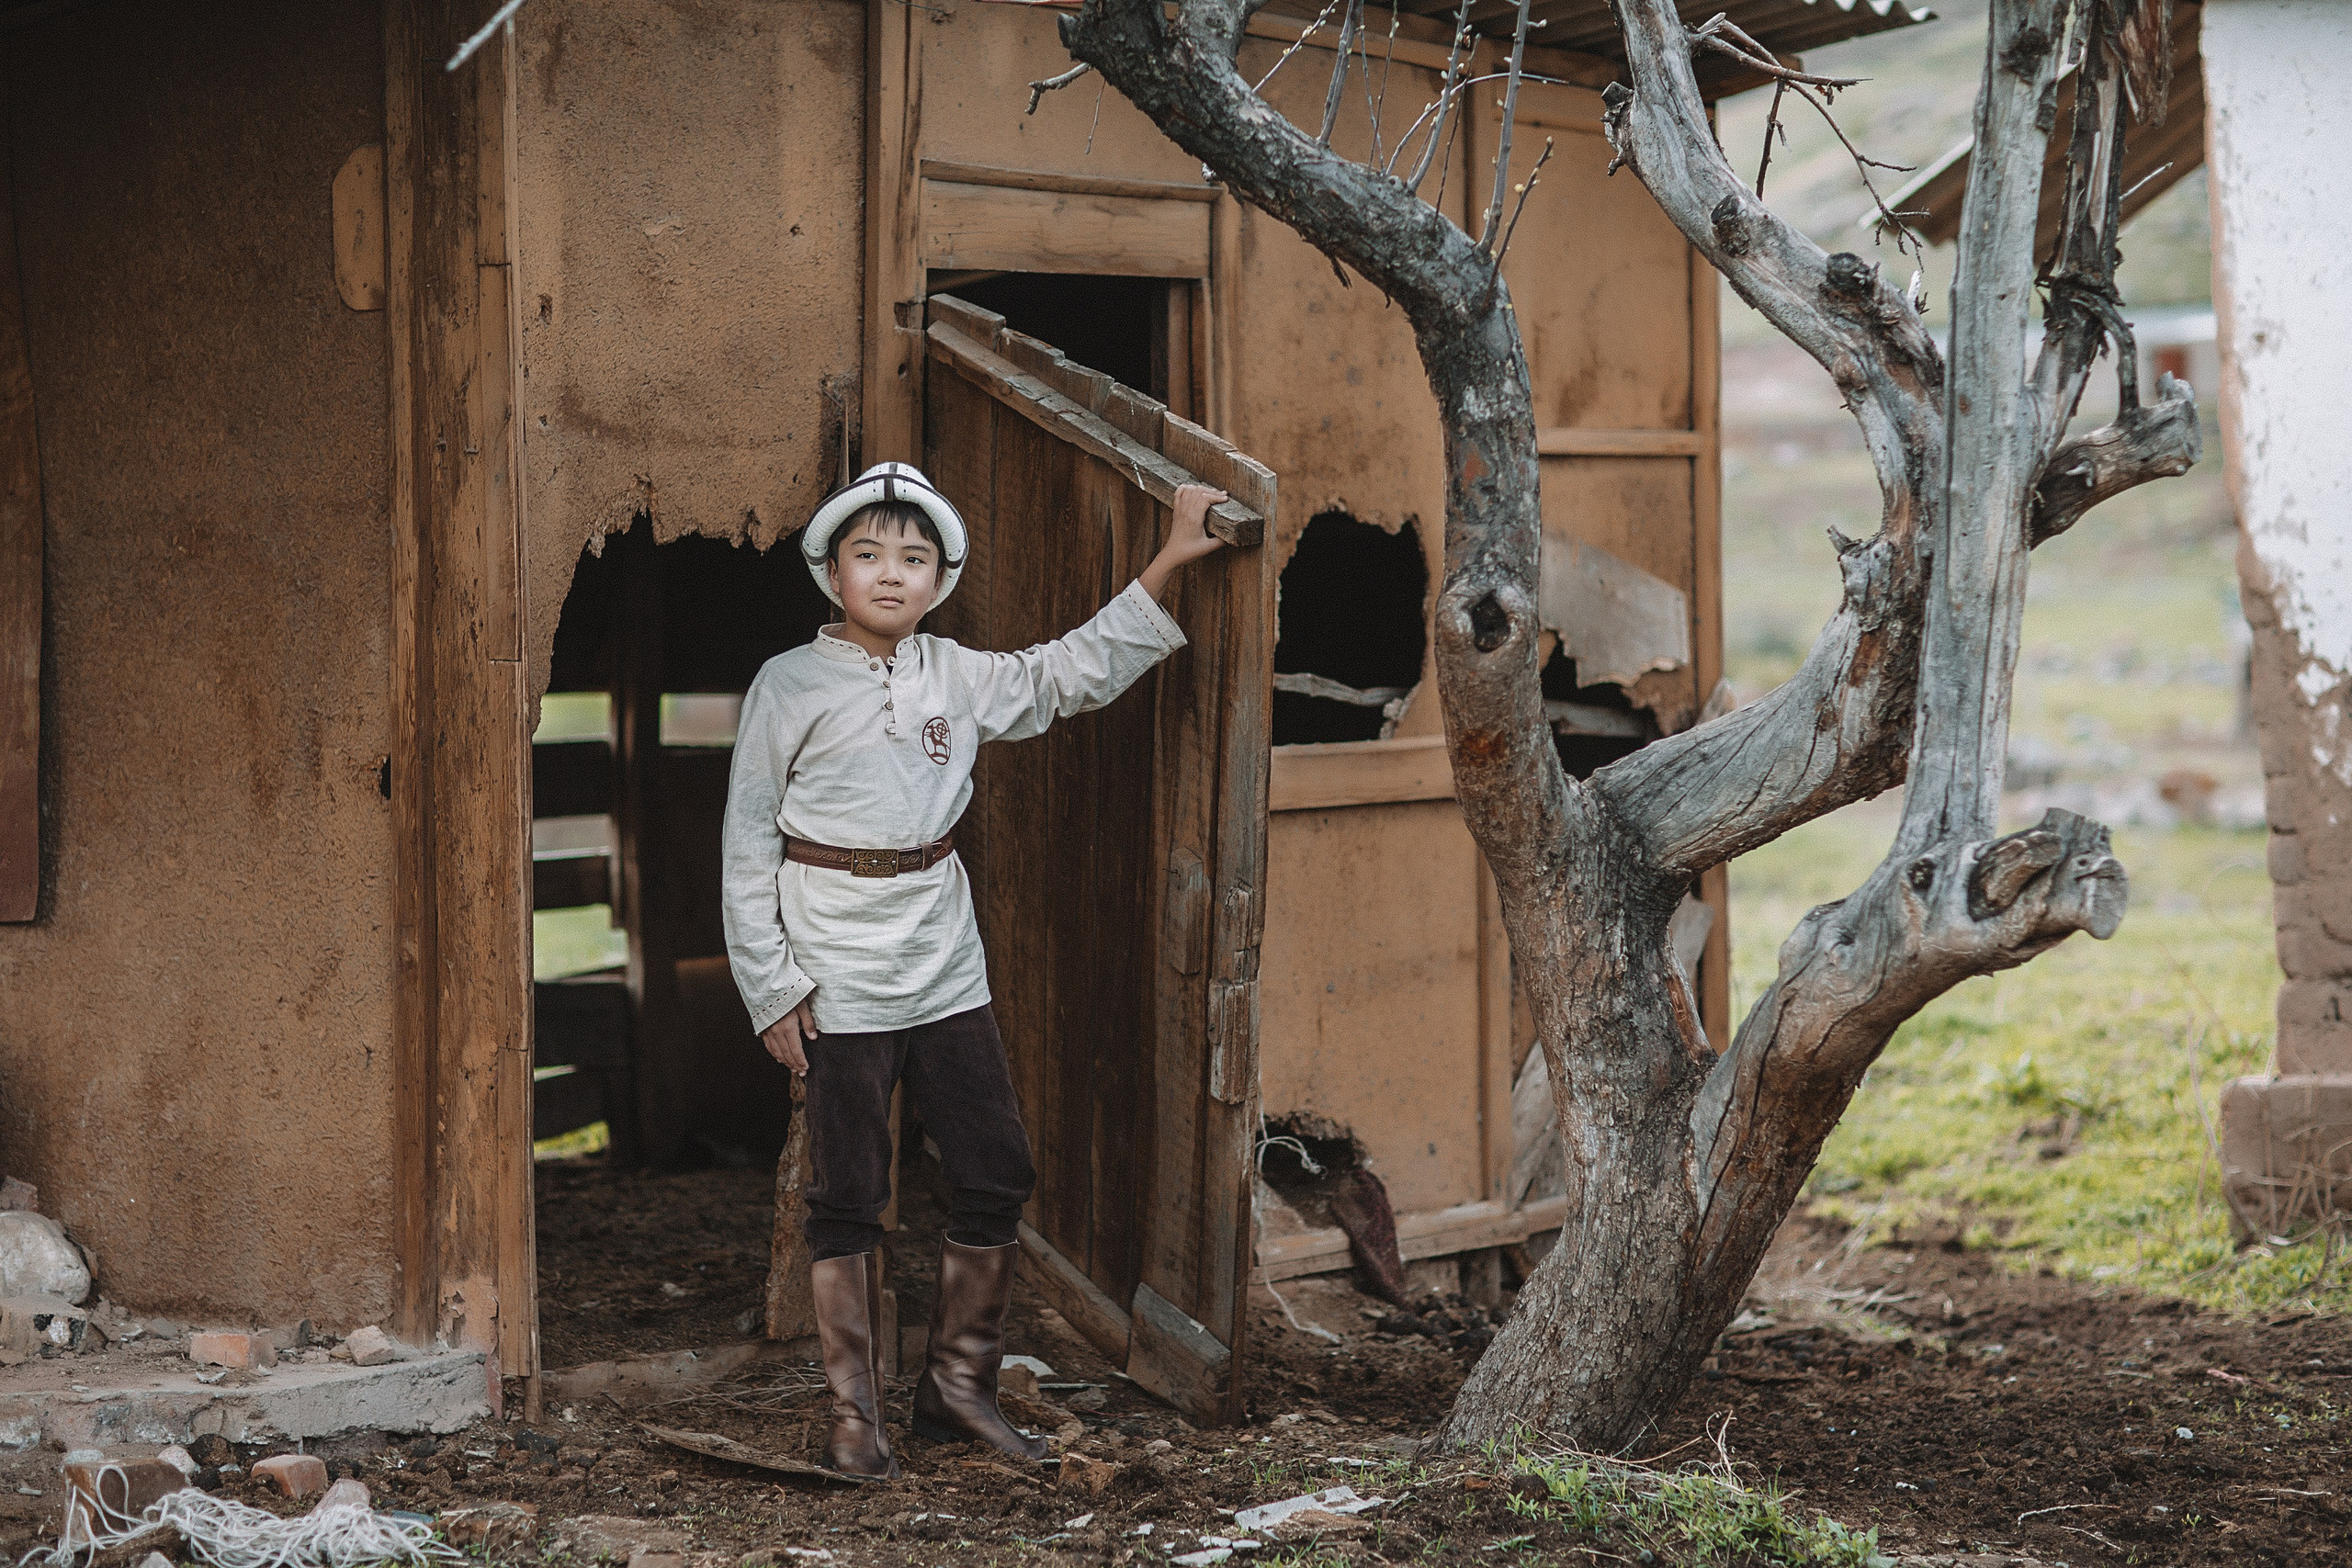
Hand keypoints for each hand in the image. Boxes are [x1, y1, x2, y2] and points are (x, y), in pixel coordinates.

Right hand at [760, 997, 817, 1077]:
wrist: (766, 984)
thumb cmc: (787, 992)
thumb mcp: (802, 1004)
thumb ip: (808, 1022)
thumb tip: (813, 1037)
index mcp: (788, 1027)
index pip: (796, 1050)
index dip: (801, 1061)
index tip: (806, 1068)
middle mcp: (777, 1031)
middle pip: (786, 1054)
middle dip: (794, 1065)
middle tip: (801, 1073)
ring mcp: (768, 1030)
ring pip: (776, 1052)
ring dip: (785, 1062)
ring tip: (792, 1068)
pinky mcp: (763, 1028)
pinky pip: (769, 1045)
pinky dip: (775, 1054)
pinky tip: (780, 1058)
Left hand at [1138, 482, 1229, 600]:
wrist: (1173, 554)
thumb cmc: (1189, 551)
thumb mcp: (1208, 547)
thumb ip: (1221, 541)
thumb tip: (1233, 535)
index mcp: (1194, 518)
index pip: (1205, 498)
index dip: (1217, 496)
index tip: (1226, 499)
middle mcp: (1186, 511)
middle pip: (1199, 491)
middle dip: (1213, 491)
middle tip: (1223, 495)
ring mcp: (1180, 509)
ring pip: (1190, 490)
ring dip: (1201, 488)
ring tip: (1211, 493)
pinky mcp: (1176, 511)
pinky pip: (1179, 493)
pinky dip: (1186, 488)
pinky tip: (1192, 488)